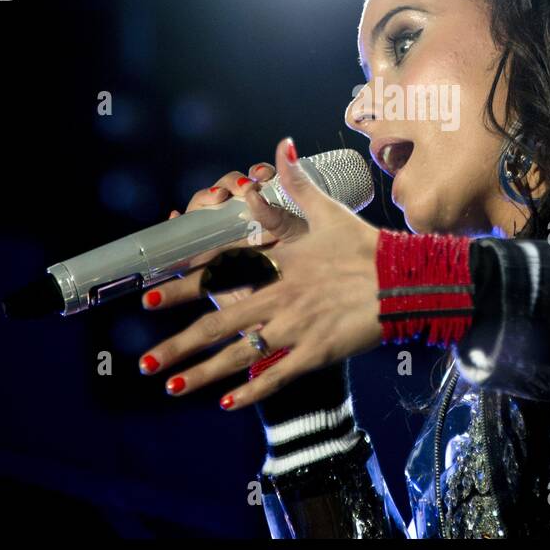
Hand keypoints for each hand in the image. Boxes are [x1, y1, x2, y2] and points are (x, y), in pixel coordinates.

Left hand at [140, 137, 381, 407]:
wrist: (406, 281)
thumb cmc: (365, 246)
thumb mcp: (327, 210)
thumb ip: (295, 181)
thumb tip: (280, 145)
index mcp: (277, 262)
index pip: (220, 273)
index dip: (183, 286)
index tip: (150, 296)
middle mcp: (280, 297)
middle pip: (219, 323)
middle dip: (179, 344)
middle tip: (144, 360)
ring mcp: (296, 328)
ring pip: (240, 355)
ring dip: (202, 374)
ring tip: (169, 387)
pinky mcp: (316, 352)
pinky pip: (277, 377)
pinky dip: (251, 392)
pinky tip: (226, 404)